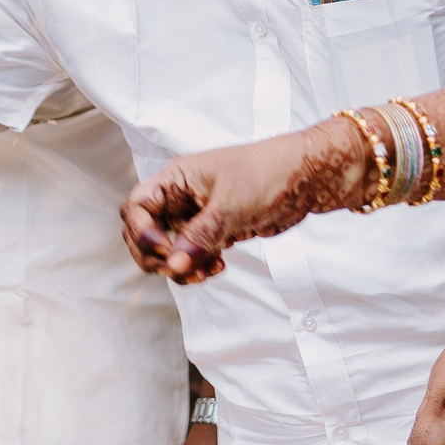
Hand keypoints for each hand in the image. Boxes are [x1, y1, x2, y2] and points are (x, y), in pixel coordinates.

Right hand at [122, 118, 373, 283]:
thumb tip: (174, 266)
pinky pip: (190, 256)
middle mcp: (179, 197)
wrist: (308, 178)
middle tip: (179, 269)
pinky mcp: (211, 232)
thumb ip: (200, 236)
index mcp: (176, 179)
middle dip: (156, 257)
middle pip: (143, 233)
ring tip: (205, 272)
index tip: (166, 251)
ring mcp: (194, 216)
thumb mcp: (232, 204)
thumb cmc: (271, 172)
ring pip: (167, 250)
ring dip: (178, 267)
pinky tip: (217, 268)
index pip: (136, 207)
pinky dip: (196, 267)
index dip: (142, 233)